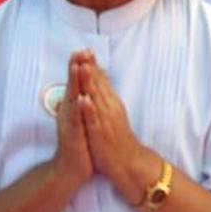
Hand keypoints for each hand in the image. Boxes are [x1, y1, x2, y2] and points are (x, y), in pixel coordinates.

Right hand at [50, 53, 92, 185]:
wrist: (71, 168)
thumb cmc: (78, 143)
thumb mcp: (80, 120)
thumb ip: (78, 104)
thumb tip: (80, 90)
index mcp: (73, 108)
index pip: (76, 83)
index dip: (79, 67)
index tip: (84, 49)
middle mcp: (69, 113)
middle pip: (72, 86)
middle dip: (75, 69)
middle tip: (78, 51)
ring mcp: (70, 123)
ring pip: (72, 99)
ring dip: (75, 83)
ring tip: (77, 67)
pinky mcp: (73, 135)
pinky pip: (76, 120)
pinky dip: (79, 109)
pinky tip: (81, 99)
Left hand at [73, 52, 156, 204]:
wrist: (127, 161)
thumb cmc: (117, 139)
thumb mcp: (113, 115)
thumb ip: (106, 100)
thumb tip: (98, 88)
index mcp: (111, 102)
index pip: (101, 80)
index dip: (93, 65)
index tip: (85, 50)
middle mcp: (110, 107)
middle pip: (99, 84)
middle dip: (90, 67)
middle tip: (83, 51)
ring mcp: (105, 119)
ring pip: (97, 97)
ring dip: (90, 82)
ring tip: (84, 66)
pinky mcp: (101, 132)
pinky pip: (94, 119)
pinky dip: (89, 109)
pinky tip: (84, 100)